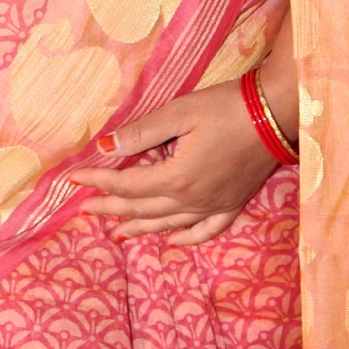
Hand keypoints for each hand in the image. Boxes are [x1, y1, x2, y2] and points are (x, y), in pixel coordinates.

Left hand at [67, 78, 280, 243]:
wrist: (276, 115)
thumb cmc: (226, 108)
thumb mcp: (179, 112)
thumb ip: (141, 133)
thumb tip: (104, 146)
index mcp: (175, 177)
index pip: (126, 184)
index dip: (97, 181)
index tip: (73, 179)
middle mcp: (192, 200)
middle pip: (141, 209)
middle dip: (110, 208)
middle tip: (83, 209)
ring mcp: (213, 206)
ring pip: (168, 224)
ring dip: (139, 227)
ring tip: (117, 232)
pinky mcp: (232, 204)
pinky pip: (205, 231)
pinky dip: (185, 238)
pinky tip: (172, 241)